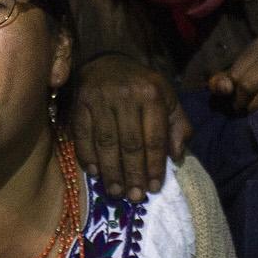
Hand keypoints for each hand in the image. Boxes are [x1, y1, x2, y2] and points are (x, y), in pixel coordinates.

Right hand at [70, 54, 189, 201]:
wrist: (108, 60)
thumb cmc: (142, 86)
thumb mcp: (168, 99)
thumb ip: (177, 126)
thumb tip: (177, 156)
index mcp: (152, 94)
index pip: (154, 137)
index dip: (154, 166)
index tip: (153, 188)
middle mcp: (126, 95)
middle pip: (130, 143)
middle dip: (133, 174)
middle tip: (134, 197)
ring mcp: (100, 98)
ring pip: (106, 142)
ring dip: (111, 171)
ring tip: (116, 192)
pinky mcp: (80, 102)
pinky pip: (83, 135)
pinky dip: (88, 156)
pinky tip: (94, 173)